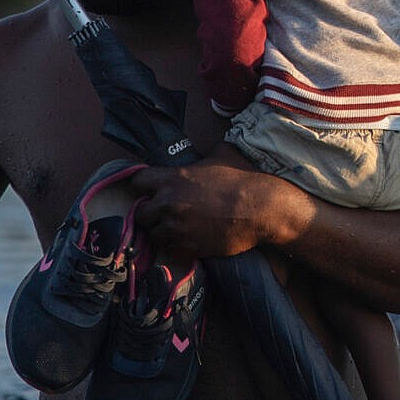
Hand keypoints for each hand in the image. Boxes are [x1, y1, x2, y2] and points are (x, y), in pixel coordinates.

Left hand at [130, 153, 305, 259]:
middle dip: (152, 213)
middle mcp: (168, 203)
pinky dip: (177, 246)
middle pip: (141, 213)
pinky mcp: (187, 246)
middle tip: (167, 212)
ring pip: (154, 233)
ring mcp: (176, 227)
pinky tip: (190, 239)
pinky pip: (169, 250)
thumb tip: (205, 149)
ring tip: (181, 228)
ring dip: (164, 231)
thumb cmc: (245, 179)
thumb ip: (203, 155)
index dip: (144, 186)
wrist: (263, 209)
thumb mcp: (223, 155)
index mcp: (172, 178)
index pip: (137, 181)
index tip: (151, 190)